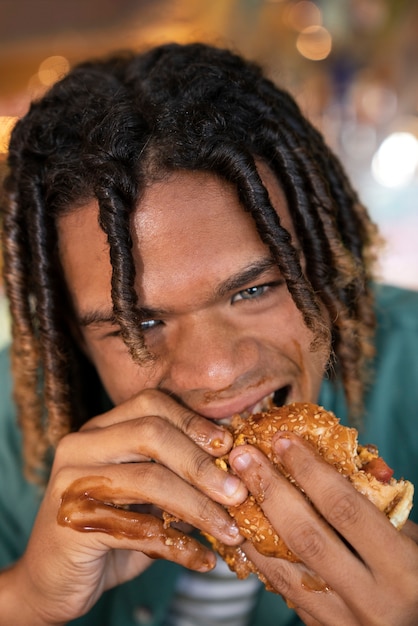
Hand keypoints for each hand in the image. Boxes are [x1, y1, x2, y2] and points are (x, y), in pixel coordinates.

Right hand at [7, 390, 245, 624]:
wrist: (54, 582)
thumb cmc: (110, 531)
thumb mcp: (146, 497)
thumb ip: (176, 476)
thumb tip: (234, 467)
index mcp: (99, 429)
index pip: (151, 404)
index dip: (193, 421)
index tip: (228, 447)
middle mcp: (80, 445)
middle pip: (151, 433)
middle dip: (202, 464)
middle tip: (238, 493)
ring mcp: (72, 481)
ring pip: (149, 479)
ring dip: (199, 507)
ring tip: (231, 531)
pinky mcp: (72, 522)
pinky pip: (138, 529)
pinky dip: (179, 547)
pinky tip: (203, 559)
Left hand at [229, 433, 417, 625]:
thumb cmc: (416, 574)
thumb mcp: (410, 536)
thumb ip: (373, 503)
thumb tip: (326, 455)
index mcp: (403, 570)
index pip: (345, 509)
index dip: (309, 470)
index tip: (283, 441)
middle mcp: (372, 600)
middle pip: (306, 537)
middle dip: (270, 490)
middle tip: (244, 457)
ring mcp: (344, 623)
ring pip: (284, 569)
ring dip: (252, 524)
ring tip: (233, 489)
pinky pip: (282, 589)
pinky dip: (259, 556)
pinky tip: (243, 527)